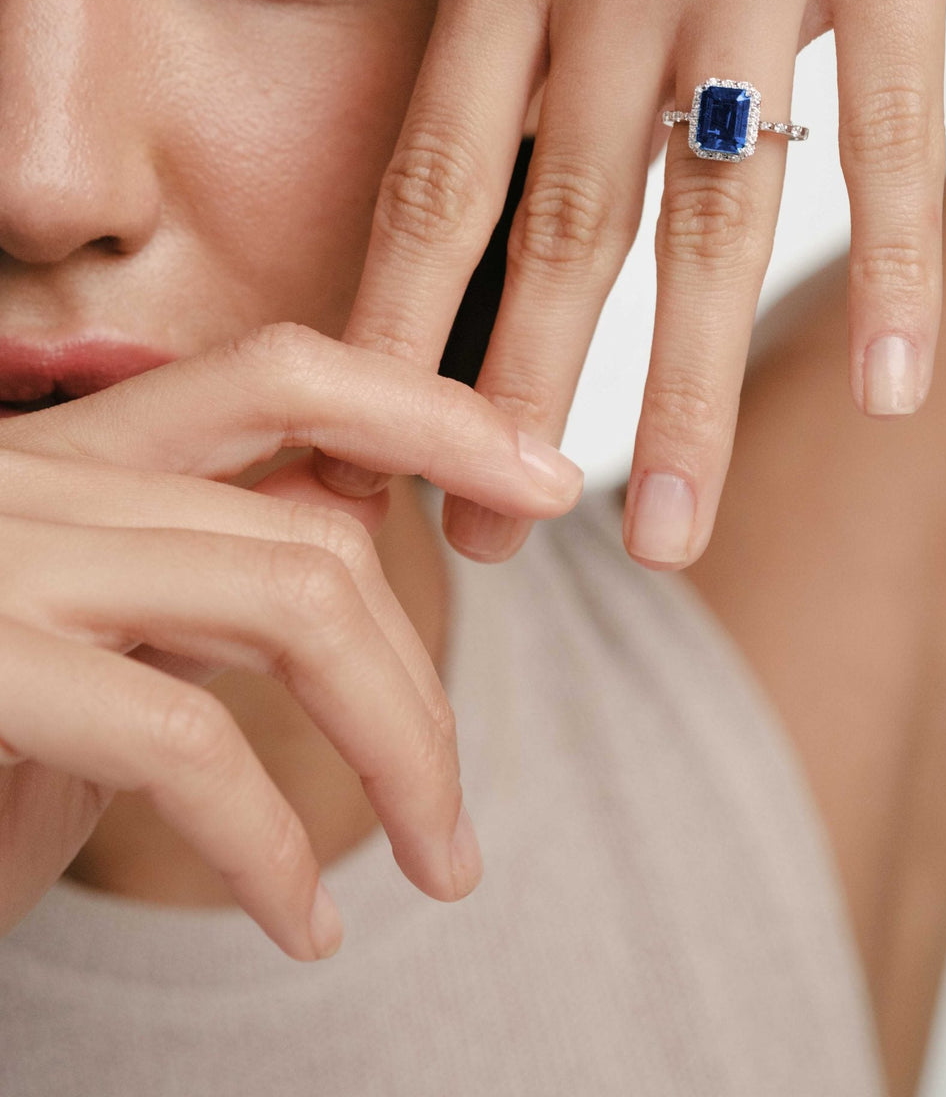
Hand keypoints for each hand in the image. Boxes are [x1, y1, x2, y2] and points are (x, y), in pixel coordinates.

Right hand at [0, 322, 582, 959]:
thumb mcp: (73, 638)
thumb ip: (184, 584)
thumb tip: (335, 555)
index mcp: (70, 454)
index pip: (283, 374)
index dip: (428, 410)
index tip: (539, 474)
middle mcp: (39, 474)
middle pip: (314, 511)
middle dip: (427, 663)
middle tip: (466, 807)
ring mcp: (7, 557)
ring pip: (291, 596)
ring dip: (399, 746)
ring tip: (438, 863)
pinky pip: (184, 740)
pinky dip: (274, 846)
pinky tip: (306, 924)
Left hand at [338, 0, 945, 568]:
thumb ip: (522, 0)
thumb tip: (523, 161)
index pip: (437, 172)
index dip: (398, 327)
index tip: (374, 449)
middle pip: (561, 225)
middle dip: (517, 405)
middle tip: (495, 546)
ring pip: (713, 209)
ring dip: (680, 388)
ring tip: (665, 531)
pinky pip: (887, 120)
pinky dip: (890, 270)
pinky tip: (876, 391)